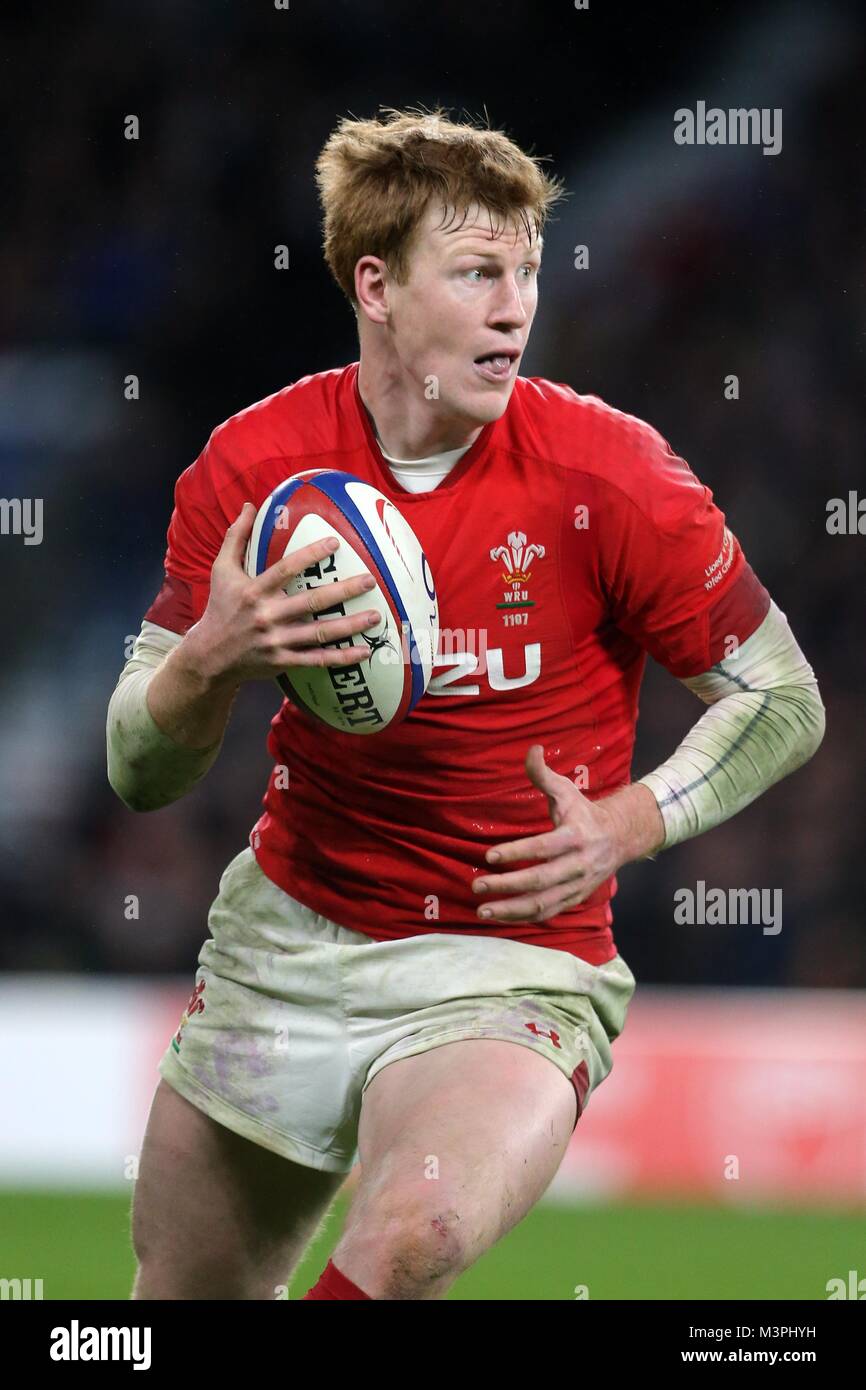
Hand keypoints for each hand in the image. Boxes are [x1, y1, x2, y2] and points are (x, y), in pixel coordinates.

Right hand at [182, 502, 383, 687]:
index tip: (335, 543)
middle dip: (343, 591)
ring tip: (377, 616)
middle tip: (370, 581)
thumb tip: (249, 505)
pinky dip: (341, 658)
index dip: (310, 555)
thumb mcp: (221, 570)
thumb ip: (236, 537)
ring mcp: (277, 642)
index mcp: (254, 591)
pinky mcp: (283, 662)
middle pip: (311, 602)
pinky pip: (317, 660)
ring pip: (320, 634)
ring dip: (350, 626)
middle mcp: (267, 616)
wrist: (209, 656)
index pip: (285, 569)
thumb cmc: (220, 607)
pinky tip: (364, 651)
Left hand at [471, 744, 663, 923]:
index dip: (516, 853)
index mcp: (576, 836)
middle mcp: (579, 865)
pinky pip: (547, 913)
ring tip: (483, 910)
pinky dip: (523, 917)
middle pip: (540, 880)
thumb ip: (544, 774)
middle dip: (507, 885)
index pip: (543, 848)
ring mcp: (577, 885)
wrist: (619, 839)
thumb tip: (532, 749)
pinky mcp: (574, 899)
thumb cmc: (583, 812)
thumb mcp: (567, 790)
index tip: (489, 856)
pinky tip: (500, 915)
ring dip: (511, 909)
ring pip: (543, 903)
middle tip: (477, 886)